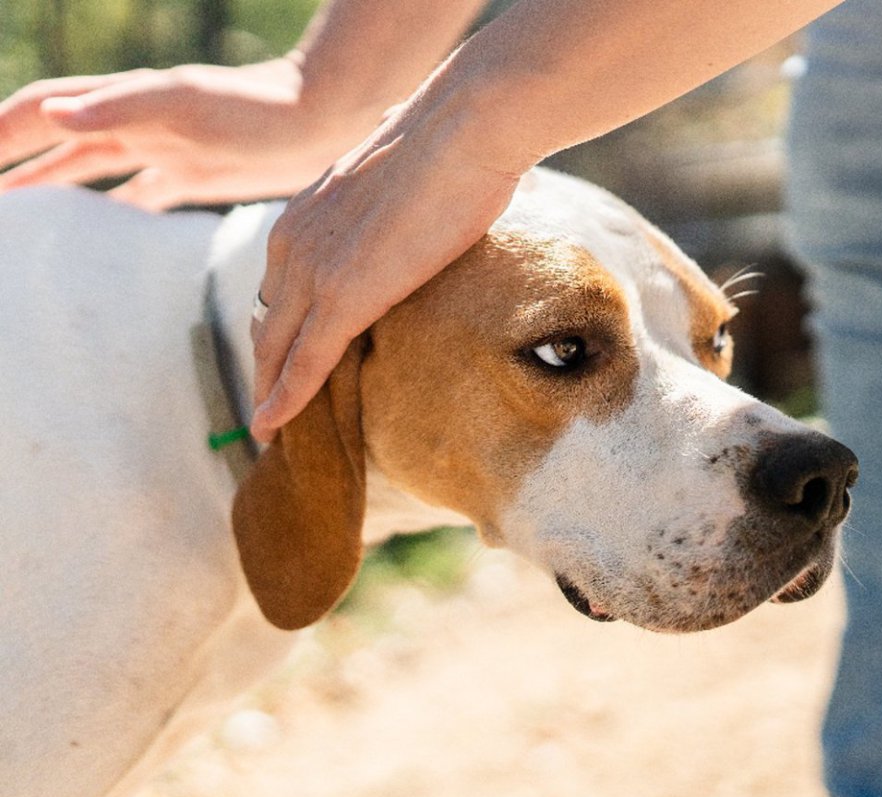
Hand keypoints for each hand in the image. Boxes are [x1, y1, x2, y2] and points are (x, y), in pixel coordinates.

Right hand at [0, 59, 363, 209]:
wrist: (321, 118)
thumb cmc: (258, 106)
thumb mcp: (188, 103)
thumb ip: (122, 107)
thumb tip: (51, 113)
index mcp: (121, 104)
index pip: (38, 112)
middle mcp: (132, 124)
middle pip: (54, 143)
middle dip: (12, 165)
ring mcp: (161, 151)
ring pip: (87, 171)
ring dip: (50, 190)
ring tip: (16, 220)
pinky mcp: (193, 176)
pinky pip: (137, 196)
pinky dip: (109, 214)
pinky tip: (96, 240)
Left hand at [250, 97, 526, 440]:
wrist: (462, 130)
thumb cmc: (451, 146)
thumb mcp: (401, 183)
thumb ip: (390, 209)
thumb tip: (423, 208)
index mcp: (306, 215)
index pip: (277, 287)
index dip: (278, 327)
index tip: (283, 356)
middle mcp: (294, 242)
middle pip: (267, 321)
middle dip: (264, 366)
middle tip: (265, 404)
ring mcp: (315, 269)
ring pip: (276, 346)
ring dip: (269, 390)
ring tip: (269, 428)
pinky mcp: (343, 296)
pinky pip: (305, 360)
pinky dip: (285, 398)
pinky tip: (273, 426)